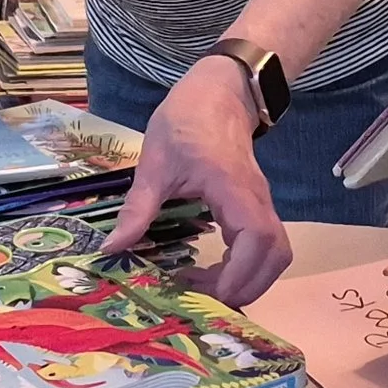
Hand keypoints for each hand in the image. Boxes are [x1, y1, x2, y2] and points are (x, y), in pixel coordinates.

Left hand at [101, 56, 291, 307]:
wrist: (219, 90)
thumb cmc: (187, 120)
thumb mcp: (155, 163)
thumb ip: (138, 209)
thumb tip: (112, 249)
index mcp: (234, 189)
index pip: (256, 240)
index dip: (237, 274)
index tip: (204, 291)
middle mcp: (257, 200)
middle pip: (275, 255)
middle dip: (245, 285)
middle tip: (200, 297)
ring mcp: (261, 202)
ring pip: (276, 252)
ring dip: (249, 278)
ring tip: (207, 286)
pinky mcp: (256, 204)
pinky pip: (265, 243)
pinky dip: (247, 265)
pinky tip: (213, 268)